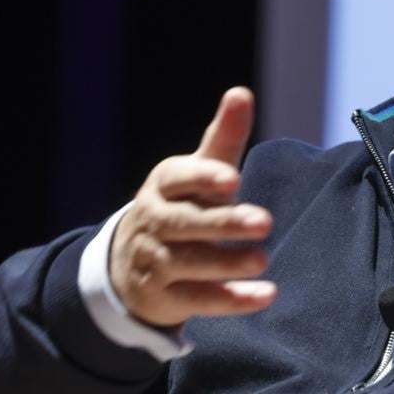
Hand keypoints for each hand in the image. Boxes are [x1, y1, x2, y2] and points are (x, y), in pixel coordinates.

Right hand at [109, 86, 276, 326]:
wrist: (128, 266)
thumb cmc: (180, 204)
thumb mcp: (197, 171)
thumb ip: (223, 136)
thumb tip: (241, 92)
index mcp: (164, 185)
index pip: (178, 178)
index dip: (203, 178)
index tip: (231, 179)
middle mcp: (156, 223)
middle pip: (186, 223)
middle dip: (223, 223)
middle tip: (263, 221)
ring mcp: (157, 262)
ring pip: (190, 263)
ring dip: (227, 263)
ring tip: (262, 259)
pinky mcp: (167, 298)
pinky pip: (199, 299)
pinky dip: (231, 300)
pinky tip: (265, 295)